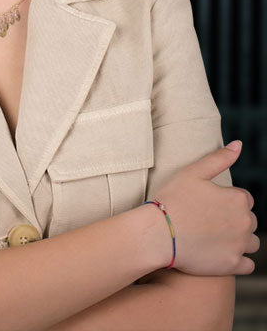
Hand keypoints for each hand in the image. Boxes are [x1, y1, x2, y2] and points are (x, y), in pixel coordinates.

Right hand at [151, 141, 258, 275]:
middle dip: (234, 220)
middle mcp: (245, 222)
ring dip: (239, 240)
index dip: (225, 200)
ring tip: (213, 237)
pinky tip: (219, 253)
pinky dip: (238, 260)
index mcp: (238, 199)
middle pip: (249, 220)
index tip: (207, 204)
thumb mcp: (193, 172)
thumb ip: (219, 158)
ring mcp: (240, 245)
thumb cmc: (172, 199)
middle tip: (207, 220)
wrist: (158, 233)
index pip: (243, 198)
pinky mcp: (233, 265)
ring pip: (251, 242)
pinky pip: (247, 264)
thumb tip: (239, 144)